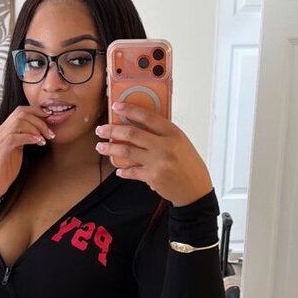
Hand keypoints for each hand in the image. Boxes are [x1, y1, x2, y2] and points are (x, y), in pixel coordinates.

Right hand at [0, 105, 55, 197]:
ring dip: (36, 128)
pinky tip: (38, 142)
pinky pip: (16, 137)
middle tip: (50, 132)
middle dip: (39, 120)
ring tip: (45, 139)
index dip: (37, 112)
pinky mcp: (1, 149)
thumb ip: (24, 139)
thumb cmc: (4, 170)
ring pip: (19, 122)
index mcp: (4, 130)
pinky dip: (30, 137)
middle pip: (21, 113)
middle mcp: (0, 132)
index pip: (20, 111)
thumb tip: (39, 132)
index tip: (50, 119)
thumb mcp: (16, 150)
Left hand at [95, 101, 212, 206]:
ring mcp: (158, 162)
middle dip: (112, 131)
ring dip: (111, 149)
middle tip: (101, 130)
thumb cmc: (189, 165)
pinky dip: (123, 170)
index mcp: (173, 133)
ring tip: (101, 147)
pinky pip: (132, 171)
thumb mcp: (181, 143)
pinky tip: (119, 169)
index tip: (116, 106)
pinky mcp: (152, 177)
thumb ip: (163, 134)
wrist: (196, 190)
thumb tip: (139, 125)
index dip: (129, 110)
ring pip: (127, 152)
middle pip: (132, 134)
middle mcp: (165, 146)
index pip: (147, 116)